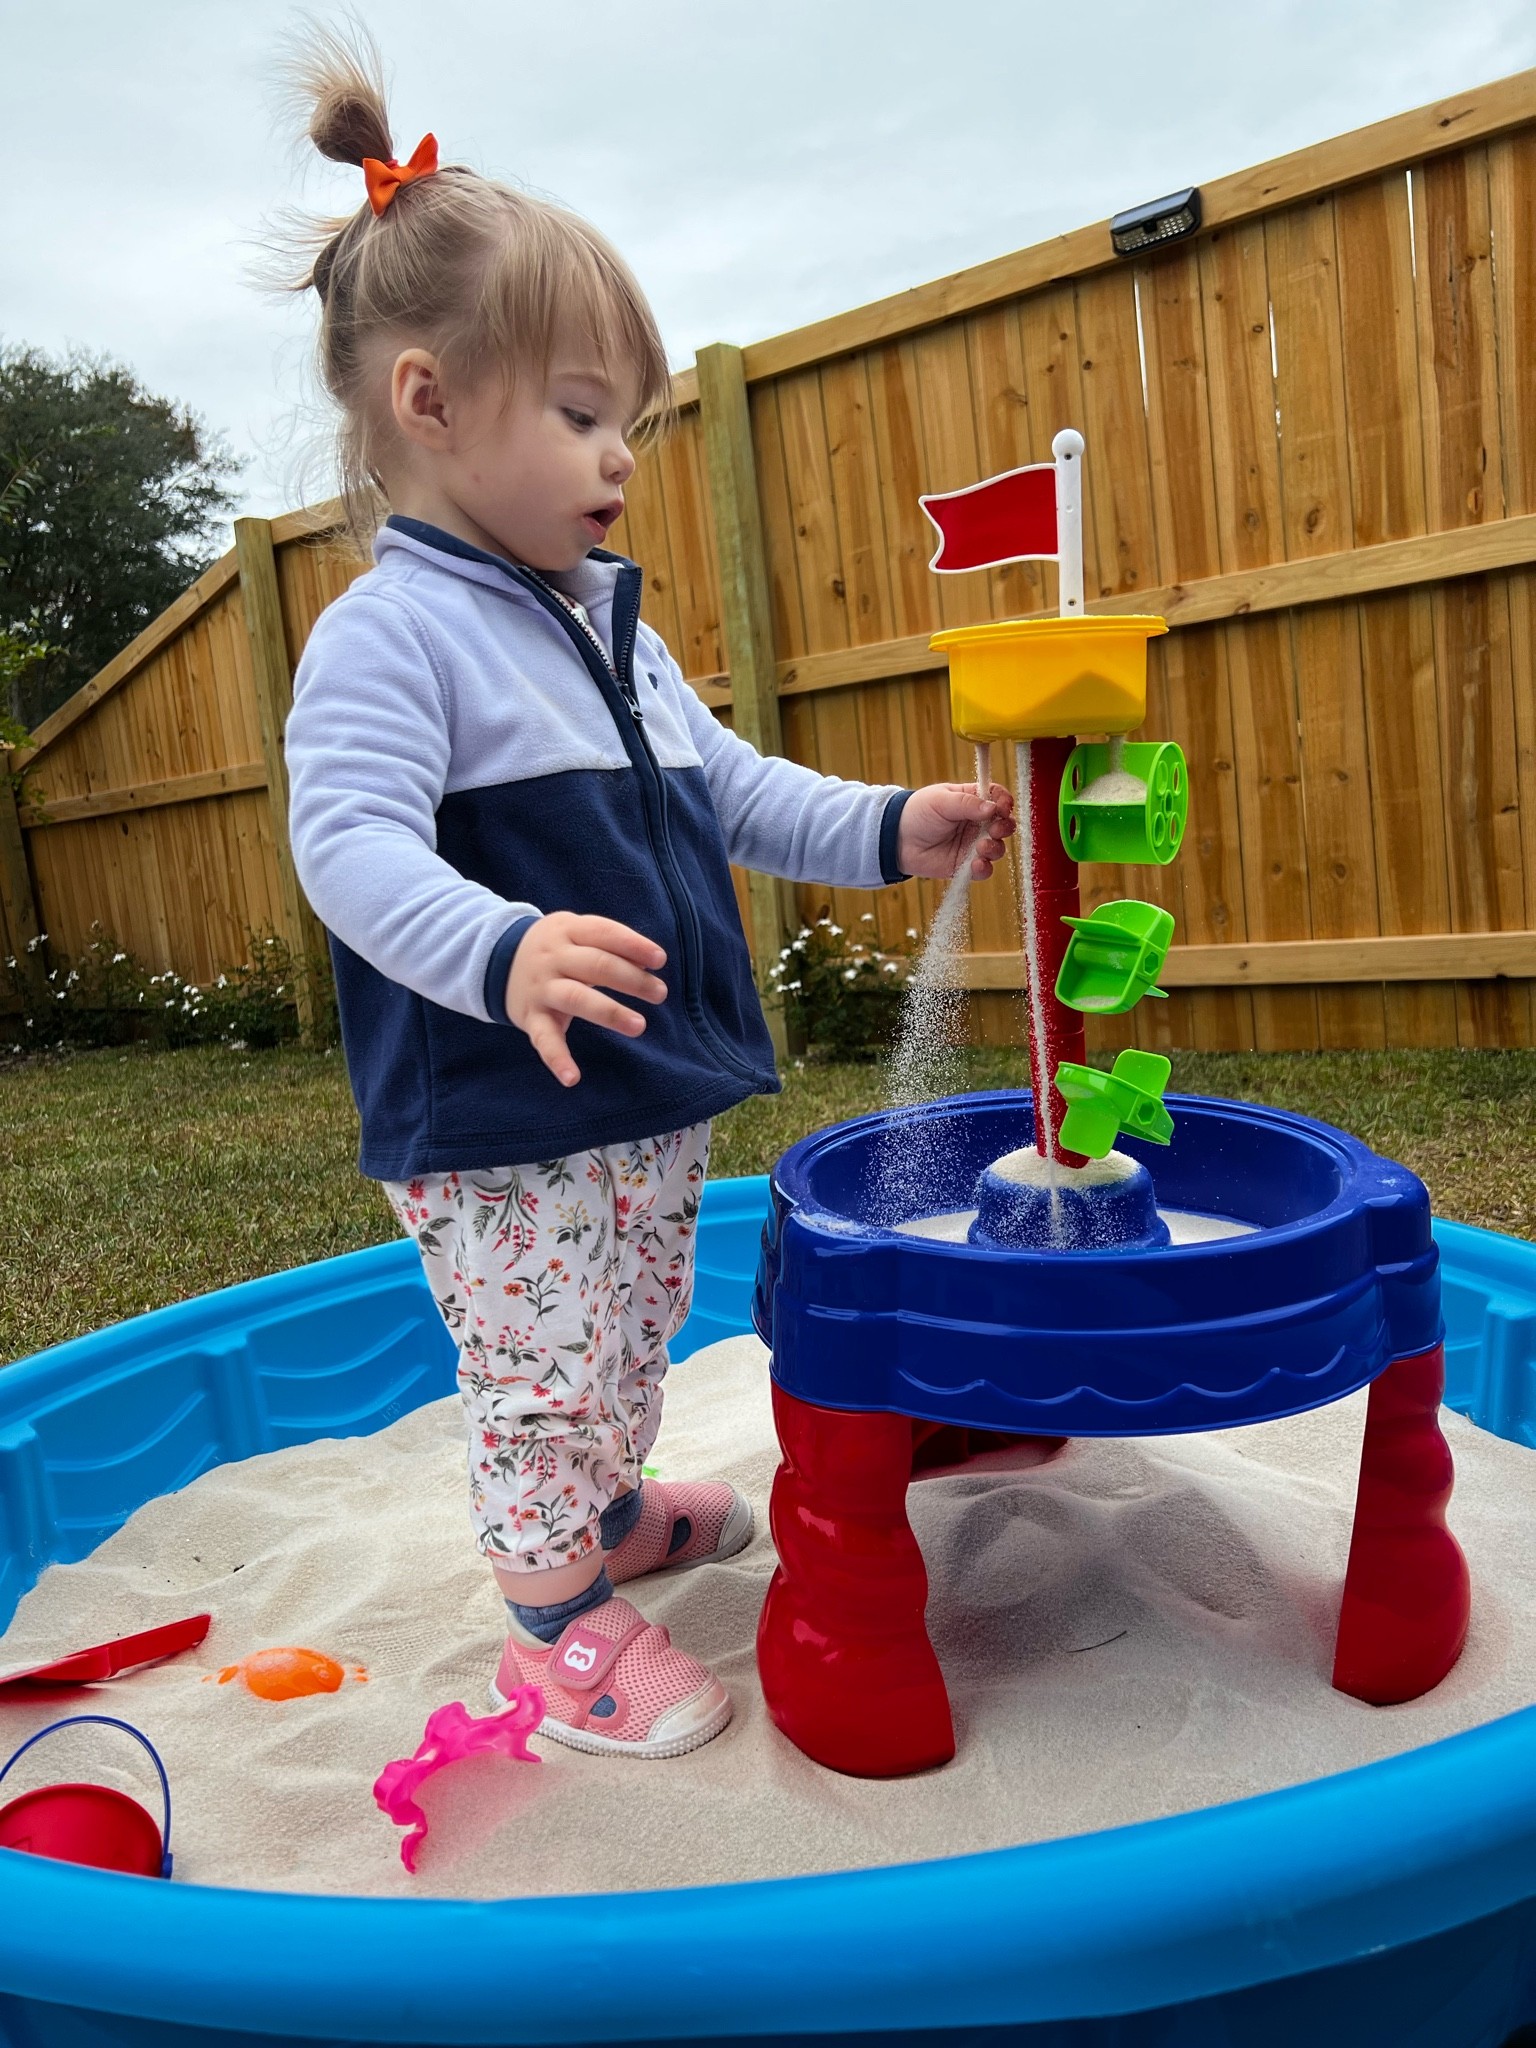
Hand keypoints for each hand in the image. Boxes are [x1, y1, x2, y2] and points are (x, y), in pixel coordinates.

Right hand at [505, 913, 666, 1087]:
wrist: (495, 959)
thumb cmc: (555, 947)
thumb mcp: (575, 932)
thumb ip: (608, 944)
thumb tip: (648, 964)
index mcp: (568, 930)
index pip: (604, 933)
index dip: (633, 945)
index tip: (659, 960)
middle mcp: (553, 958)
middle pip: (596, 965)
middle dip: (632, 980)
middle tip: (660, 993)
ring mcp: (541, 988)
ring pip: (576, 998)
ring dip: (609, 1012)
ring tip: (638, 1026)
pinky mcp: (531, 1017)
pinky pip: (544, 1039)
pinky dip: (557, 1059)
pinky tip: (572, 1078)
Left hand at [896, 782, 1015, 880]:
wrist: (896, 839)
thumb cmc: (917, 813)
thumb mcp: (941, 801)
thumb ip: (967, 803)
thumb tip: (993, 808)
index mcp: (972, 800)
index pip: (997, 798)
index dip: (1004, 802)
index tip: (1004, 808)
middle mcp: (976, 823)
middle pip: (1003, 824)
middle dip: (1004, 827)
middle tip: (995, 830)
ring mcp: (972, 844)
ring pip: (997, 848)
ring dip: (995, 848)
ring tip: (981, 847)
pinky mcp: (965, 865)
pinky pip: (983, 869)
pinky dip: (984, 868)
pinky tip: (977, 864)